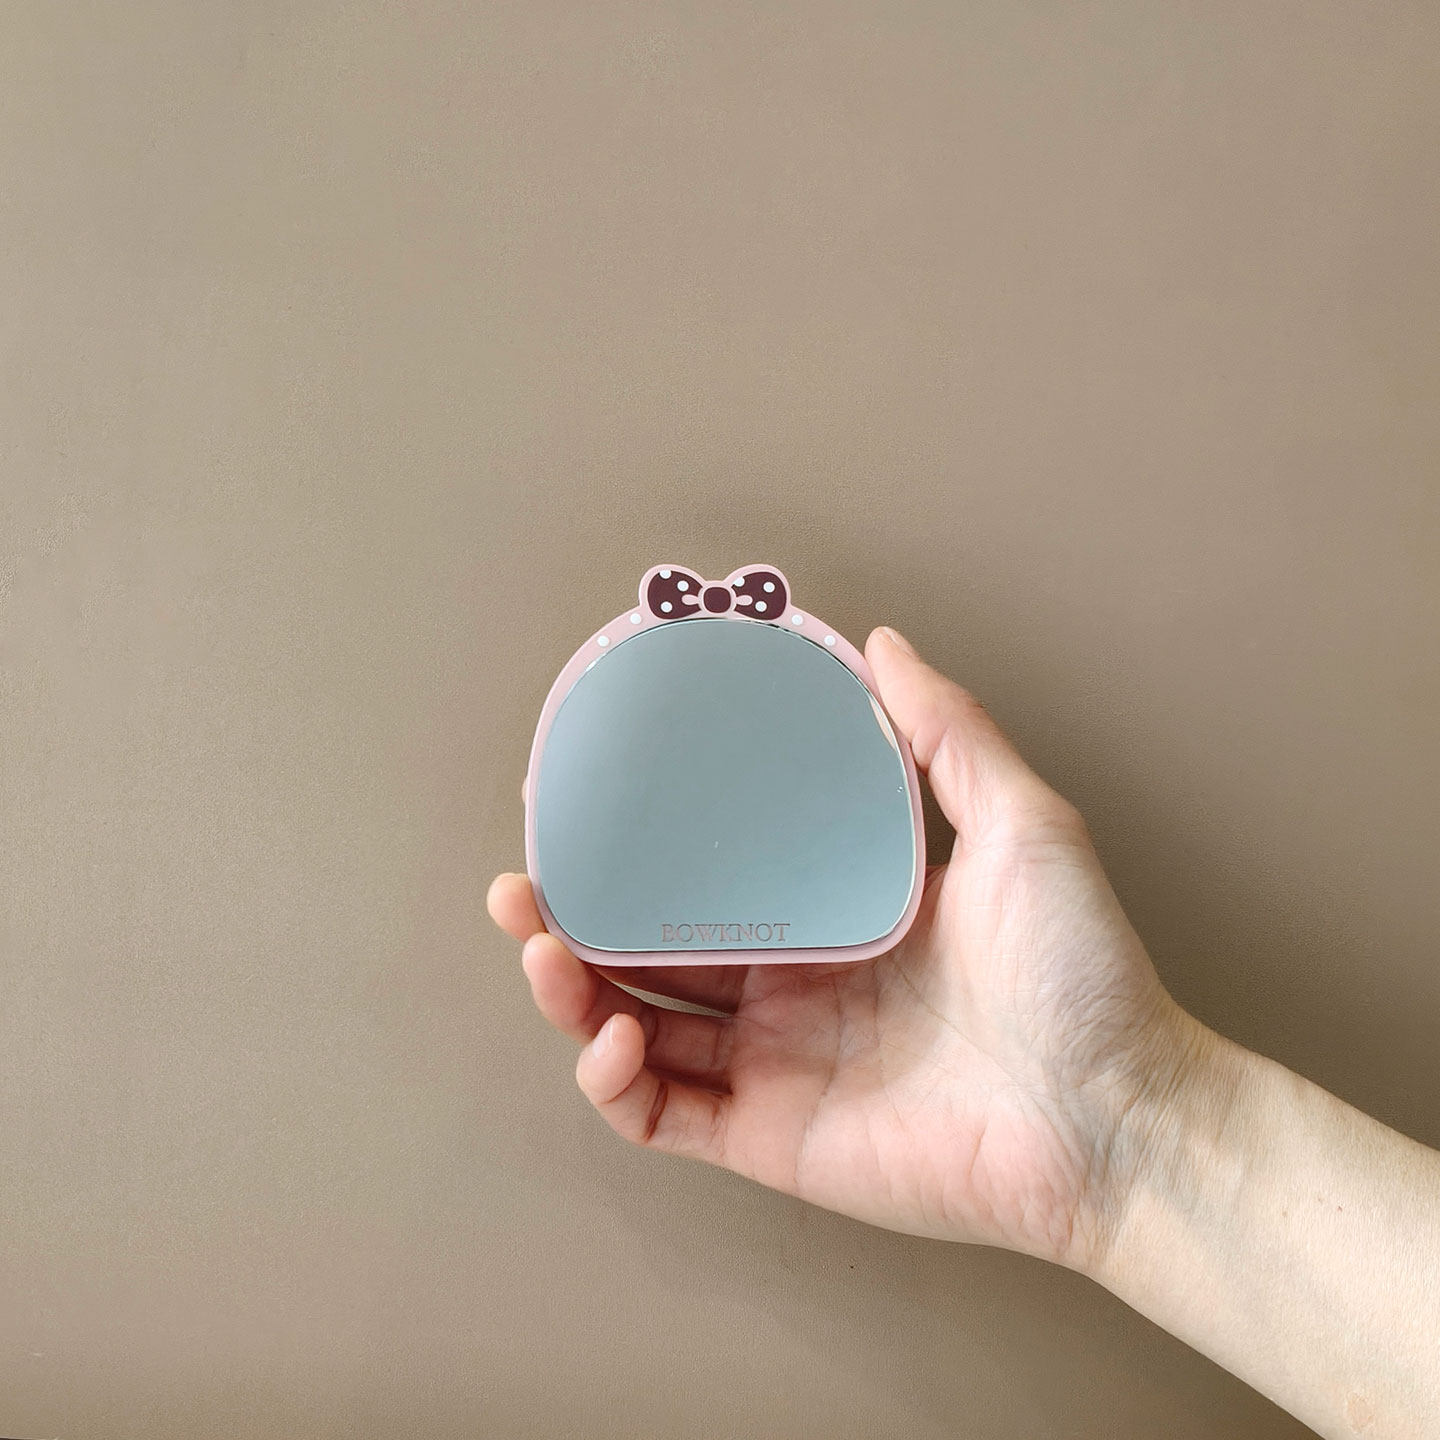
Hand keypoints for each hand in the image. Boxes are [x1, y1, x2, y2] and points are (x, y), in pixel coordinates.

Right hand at [488, 626, 1201, 1272]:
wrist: (1120, 1119)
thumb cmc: (1084, 973)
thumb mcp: (1022, 823)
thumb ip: (946, 732)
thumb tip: (879, 640)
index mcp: (833, 910)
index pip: (713, 875)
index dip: (645, 846)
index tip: (591, 807)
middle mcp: (792, 985)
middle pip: (652, 950)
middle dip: (574, 921)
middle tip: (521, 888)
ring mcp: (776, 1063)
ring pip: (637, 1027)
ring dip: (572, 993)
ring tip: (540, 951)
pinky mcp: (772, 1137)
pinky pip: (664, 1114)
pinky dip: (614, 1082)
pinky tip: (608, 1035)